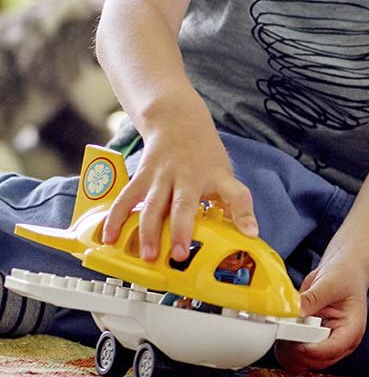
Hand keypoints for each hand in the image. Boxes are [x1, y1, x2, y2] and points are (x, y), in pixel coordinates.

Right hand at [101, 111, 256, 262]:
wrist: (176, 120)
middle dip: (180, 231)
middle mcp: (189, 177)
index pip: (236, 194)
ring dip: (148, 232)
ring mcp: (162, 176)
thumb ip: (231, 203)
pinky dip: (117, 219)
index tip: (250, 232)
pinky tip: (110, 239)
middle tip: (180, 255)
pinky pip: (126, 200)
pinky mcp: (141, 177)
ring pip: (152, 206)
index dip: (244, 213)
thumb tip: (246, 233)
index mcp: (216, 177)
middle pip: (184, 205)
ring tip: (148, 256)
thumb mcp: (224, 173)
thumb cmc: (204, 155)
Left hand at [274, 254, 368, 373]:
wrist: (344, 272)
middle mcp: (341, 342)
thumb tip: (294, 311)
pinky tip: (283, 333)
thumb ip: (312, 298)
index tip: (294, 340)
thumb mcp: (330, 283)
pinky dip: (285, 350)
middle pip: (317, 361)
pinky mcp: (313, 342)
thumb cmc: (345, 276)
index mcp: (352, 329)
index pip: (333, 349)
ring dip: (289, 352)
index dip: (312, 349)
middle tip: (284, 330)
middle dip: (297, 350)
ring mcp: (326, 344)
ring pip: (305, 363)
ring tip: (283, 329)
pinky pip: (297, 356)